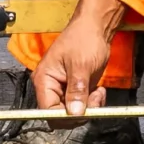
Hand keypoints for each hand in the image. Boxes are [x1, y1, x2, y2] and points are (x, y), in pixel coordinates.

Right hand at [34, 0, 127, 114]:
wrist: (96, 28)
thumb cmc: (84, 38)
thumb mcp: (81, 65)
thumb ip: (77, 90)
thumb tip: (74, 112)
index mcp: (44, 80)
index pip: (47, 111)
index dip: (65, 116)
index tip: (82, 112)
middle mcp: (51, 87)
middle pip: (60, 115)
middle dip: (79, 112)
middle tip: (94, 100)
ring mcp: (63, 89)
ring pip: (73, 112)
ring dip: (88, 107)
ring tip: (98, 93)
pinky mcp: (75, 89)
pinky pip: (81, 105)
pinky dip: (92, 103)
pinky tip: (98, 91)